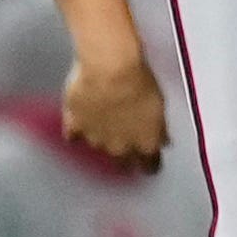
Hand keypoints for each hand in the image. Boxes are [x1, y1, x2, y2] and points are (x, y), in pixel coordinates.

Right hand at [61, 51, 165, 171]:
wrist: (109, 70)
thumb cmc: (141, 84)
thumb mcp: (160, 106)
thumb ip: (159, 128)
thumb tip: (163, 140)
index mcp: (144, 143)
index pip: (149, 165)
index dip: (150, 164)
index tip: (149, 162)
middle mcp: (119, 147)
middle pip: (122, 161)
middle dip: (125, 154)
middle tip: (125, 141)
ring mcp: (94, 139)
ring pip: (98, 146)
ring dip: (101, 137)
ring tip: (103, 119)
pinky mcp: (73, 126)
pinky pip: (73, 135)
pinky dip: (77, 130)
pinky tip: (80, 120)